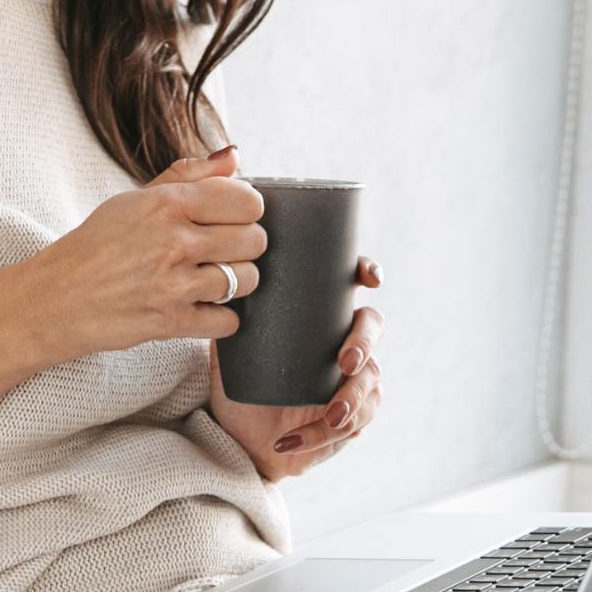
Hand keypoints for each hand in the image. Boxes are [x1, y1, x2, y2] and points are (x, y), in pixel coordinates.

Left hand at [203, 170, 383, 481]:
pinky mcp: (333, 423)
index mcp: (320, 309)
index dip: (369, 274)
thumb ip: (221, 231)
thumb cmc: (230, 355)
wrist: (220, 420)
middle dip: (365, 342)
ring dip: (353, 397)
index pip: (355, 283)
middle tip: (345, 355)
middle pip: (372, 332)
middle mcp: (339, 341)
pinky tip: (310, 433)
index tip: (368, 275)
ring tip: (329, 405)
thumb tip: (234, 157)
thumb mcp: (225, 299)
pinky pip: (348, 427)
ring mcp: (343, 382)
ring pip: (369, 385)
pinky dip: (326, 433)